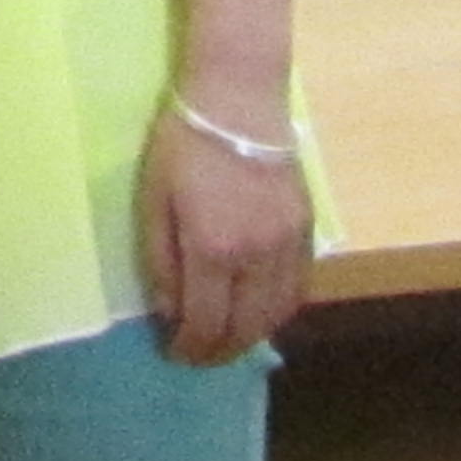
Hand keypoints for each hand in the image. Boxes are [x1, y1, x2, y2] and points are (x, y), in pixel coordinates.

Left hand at [138, 101, 312, 363]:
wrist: (239, 103)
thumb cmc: (183, 146)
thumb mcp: (153, 199)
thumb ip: (161, 260)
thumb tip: (169, 312)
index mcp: (213, 249)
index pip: (207, 322)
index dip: (190, 348)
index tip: (174, 355)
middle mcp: (257, 257)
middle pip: (247, 327)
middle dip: (222, 351)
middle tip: (201, 357)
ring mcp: (288, 245)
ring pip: (278, 314)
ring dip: (253, 336)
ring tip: (229, 341)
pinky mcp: (307, 231)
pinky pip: (298, 288)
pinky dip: (280, 311)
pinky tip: (262, 312)